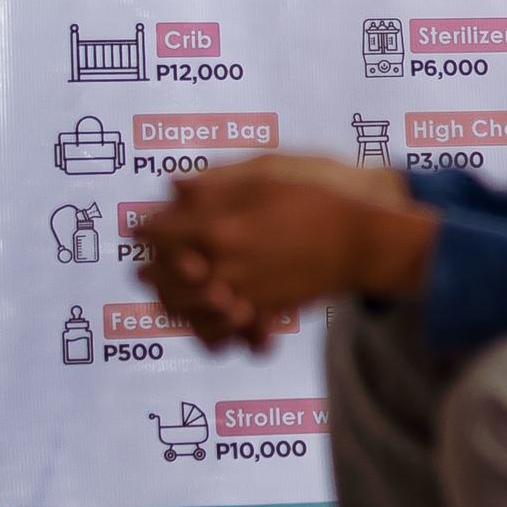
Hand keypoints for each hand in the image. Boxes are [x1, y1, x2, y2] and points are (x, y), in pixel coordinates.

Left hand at [137, 153, 429, 344]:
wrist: (363, 240)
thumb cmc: (319, 197)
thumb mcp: (269, 174)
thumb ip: (216, 182)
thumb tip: (172, 185)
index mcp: (216, 229)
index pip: (152, 235)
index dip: (144, 226)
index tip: (143, 223)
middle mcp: (220, 268)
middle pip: (156, 279)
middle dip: (149, 266)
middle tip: (147, 260)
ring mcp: (240, 295)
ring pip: (180, 311)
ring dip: (170, 299)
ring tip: (172, 289)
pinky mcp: (260, 312)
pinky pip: (217, 332)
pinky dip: (207, 327)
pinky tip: (209, 312)